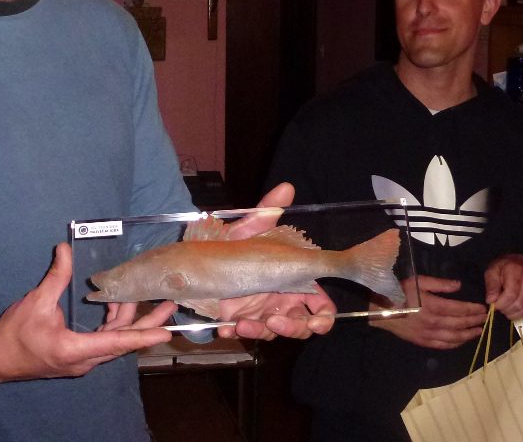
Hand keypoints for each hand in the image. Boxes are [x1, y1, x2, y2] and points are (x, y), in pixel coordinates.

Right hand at [0, 243, 171, 390]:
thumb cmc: (14, 334)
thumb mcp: (35, 303)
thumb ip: (55, 277)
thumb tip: (65, 249)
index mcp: (75, 349)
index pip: (117, 342)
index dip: (142, 335)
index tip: (166, 331)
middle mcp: (84, 360)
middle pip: (122, 341)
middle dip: (147, 323)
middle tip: (169, 305)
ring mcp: (82, 361)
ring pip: (114, 341)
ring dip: (129, 321)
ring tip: (147, 300)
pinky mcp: (79, 357)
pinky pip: (104, 342)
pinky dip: (113, 325)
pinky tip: (114, 306)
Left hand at [216, 183, 335, 340]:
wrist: (198, 261)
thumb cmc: (232, 244)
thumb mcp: (248, 228)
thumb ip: (266, 211)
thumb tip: (286, 187)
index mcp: (293, 280)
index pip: (321, 305)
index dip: (323, 318)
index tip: (315, 322)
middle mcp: (282, 300)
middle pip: (302, 326)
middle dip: (292, 328)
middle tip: (272, 321)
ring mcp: (261, 313)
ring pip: (274, 334)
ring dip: (261, 331)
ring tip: (242, 323)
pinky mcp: (240, 321)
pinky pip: (246, 334)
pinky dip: (237, 333)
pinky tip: (225, 328)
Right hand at [370, 275, 487, 349]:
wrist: (381, 309)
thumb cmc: (400, 292)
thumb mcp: (419, 281)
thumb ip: (440, 284)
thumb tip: (459, 286)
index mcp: (434, 306)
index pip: (460, 309)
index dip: (473, 309)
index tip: (483, 308)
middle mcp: (434, 322)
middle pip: (460, 323)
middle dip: (474, 321)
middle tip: (485, 319)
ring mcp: (429, 334)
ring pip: (454, 337)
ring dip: (468, 335)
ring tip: (478, 331)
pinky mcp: (423, 342)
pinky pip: (443, 345)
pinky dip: (455, 344)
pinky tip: (462, 341)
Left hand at [484, 254, 522, 320]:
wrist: (521, 262)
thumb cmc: (505, 267)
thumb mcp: (492, 271)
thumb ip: (491, 285)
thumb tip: (491, 300)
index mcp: (515, 272)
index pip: (510, 295)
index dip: (500, 304)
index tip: (493, 304)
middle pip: (518, 304)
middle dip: (506, 310)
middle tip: (500, 307)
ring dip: (515, 314)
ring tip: (508, 310)